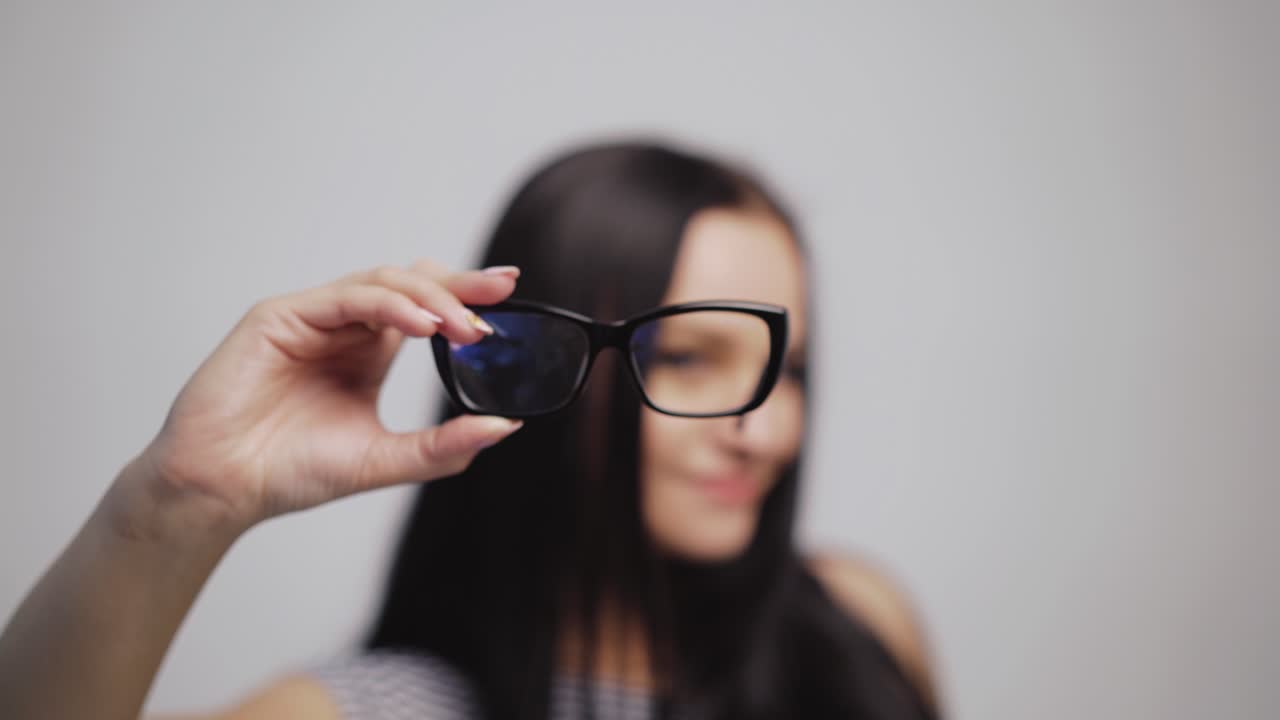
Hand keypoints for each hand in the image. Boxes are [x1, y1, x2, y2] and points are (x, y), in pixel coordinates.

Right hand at [123, 260, 522, 537]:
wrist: (223, 490)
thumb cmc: (291, 472)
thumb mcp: (384, 458)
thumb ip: (442, 446)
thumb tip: (506, 427)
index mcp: (365, 354)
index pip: (424, 309)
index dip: (464, 296)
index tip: (510, 293)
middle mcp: (342, 329)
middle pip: (409, 285)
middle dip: (459, 284)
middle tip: (501, 292)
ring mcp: (311, 319)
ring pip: (382, 284)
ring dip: (430, 299)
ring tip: (465, 326)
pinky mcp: (280, 317)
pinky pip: (345, 298)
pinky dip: (389, 306)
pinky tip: (422, 326)